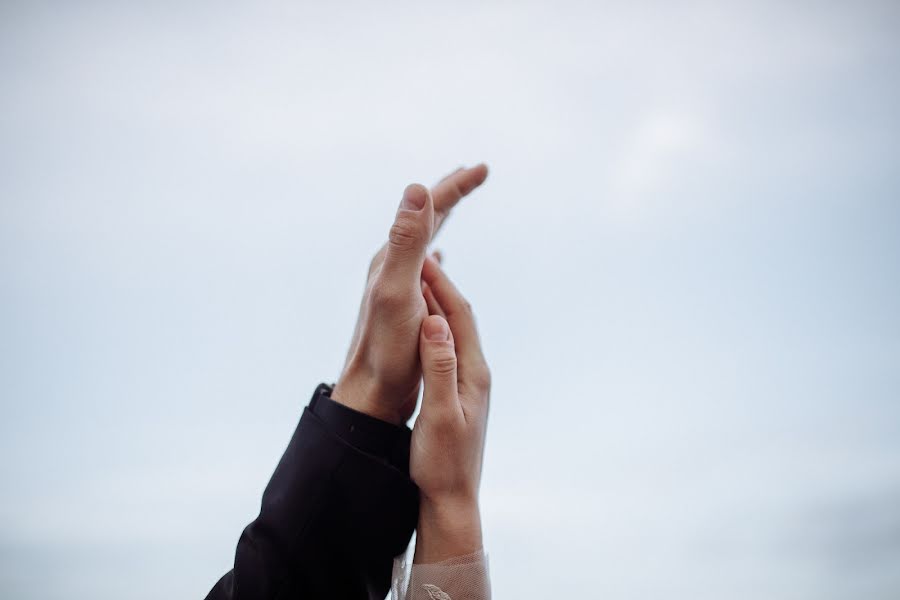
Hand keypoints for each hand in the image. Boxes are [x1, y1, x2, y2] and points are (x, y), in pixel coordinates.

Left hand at [332, 165, 488, 424]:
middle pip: (425, 218)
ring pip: (424, 241)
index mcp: (393, 256)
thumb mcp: (398, 290)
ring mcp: (397, 283)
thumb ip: (406, 241)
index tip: (484, 169)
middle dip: (451, 193)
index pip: (429, 208)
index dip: (457, 186)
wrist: (370, 393)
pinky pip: (423, 268)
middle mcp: (391, 264)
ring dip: (442, 219)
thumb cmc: (386, 348)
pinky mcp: (402, 304)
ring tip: (456, 206)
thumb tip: (417, 188)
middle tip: (476, 174)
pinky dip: (436, 255)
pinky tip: (440, 261)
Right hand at [411, 256, 490, 562]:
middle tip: (418, 256)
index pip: (458, 316)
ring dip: (437, 303)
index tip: (421, 257)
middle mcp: (475, 372)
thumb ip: (439, 367)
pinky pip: (448, 347)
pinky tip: (422, 324)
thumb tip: (435, 323)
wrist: (453, 497)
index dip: (441, 284)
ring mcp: (469, 382)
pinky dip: (434, 327)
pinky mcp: (459, 392)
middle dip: (440, 285)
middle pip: (459, 318)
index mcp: (473, 373)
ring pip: (454, 331)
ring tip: (418, 278)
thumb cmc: (442, 462)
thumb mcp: (439, 414)